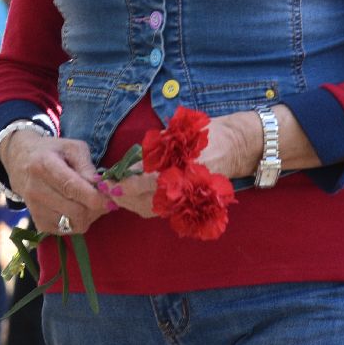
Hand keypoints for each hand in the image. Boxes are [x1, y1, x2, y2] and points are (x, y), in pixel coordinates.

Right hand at [0, 128, 107, 234]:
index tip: (111, 198)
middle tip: (104, 200)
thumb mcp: (71, 147)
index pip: (71, 187)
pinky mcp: (38, 223)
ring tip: (89, 202)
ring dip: (88, 216)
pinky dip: (77, 222)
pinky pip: (67, 231)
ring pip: (73, 224)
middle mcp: (36, 189)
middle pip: (75, 211)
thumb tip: (100, 187)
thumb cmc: (52, 151)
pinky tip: (76, 208)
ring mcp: (34, 208)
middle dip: (96, 208)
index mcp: (44, 165)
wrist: (20, 162)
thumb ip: (87, 166)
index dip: (94, 197)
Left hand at [108, 111, 260, 218]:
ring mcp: (190, 198)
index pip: (147, 182)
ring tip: (116, 195)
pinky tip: (134, 199)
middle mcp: (186, 187)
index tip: (109, 182)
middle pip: (146, 201)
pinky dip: (146, 206)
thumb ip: (155, 152)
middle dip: (123, 197)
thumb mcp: (179, 136)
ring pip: (153, 209)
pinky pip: (163, 210)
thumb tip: (129, 167)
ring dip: (132, 204)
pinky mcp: (191, 203)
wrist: (237, 145)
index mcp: (182, 167)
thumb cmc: (208, 133)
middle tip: (107, 190)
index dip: (126, 184)